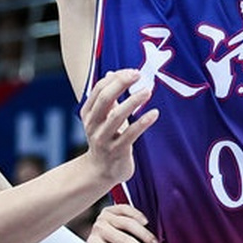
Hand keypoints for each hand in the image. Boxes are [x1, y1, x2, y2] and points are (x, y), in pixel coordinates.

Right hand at [78, 68, 158, 186]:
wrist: (99, 171)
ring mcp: (104, 139)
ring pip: (117, 116)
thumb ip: (107, 97)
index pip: (99, 89)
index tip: (132, 71)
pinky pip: (131, 134)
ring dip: (133, 102)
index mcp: (88, 113)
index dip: (116, 78)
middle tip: (138, 75)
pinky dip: (143, 122)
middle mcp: (93, 125)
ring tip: (147, 91)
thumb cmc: (105, 139)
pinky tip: (154, 113)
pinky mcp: (117, 151)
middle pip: (105, 99)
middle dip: (121, 84)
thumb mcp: (102, 117)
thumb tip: (112, 73)